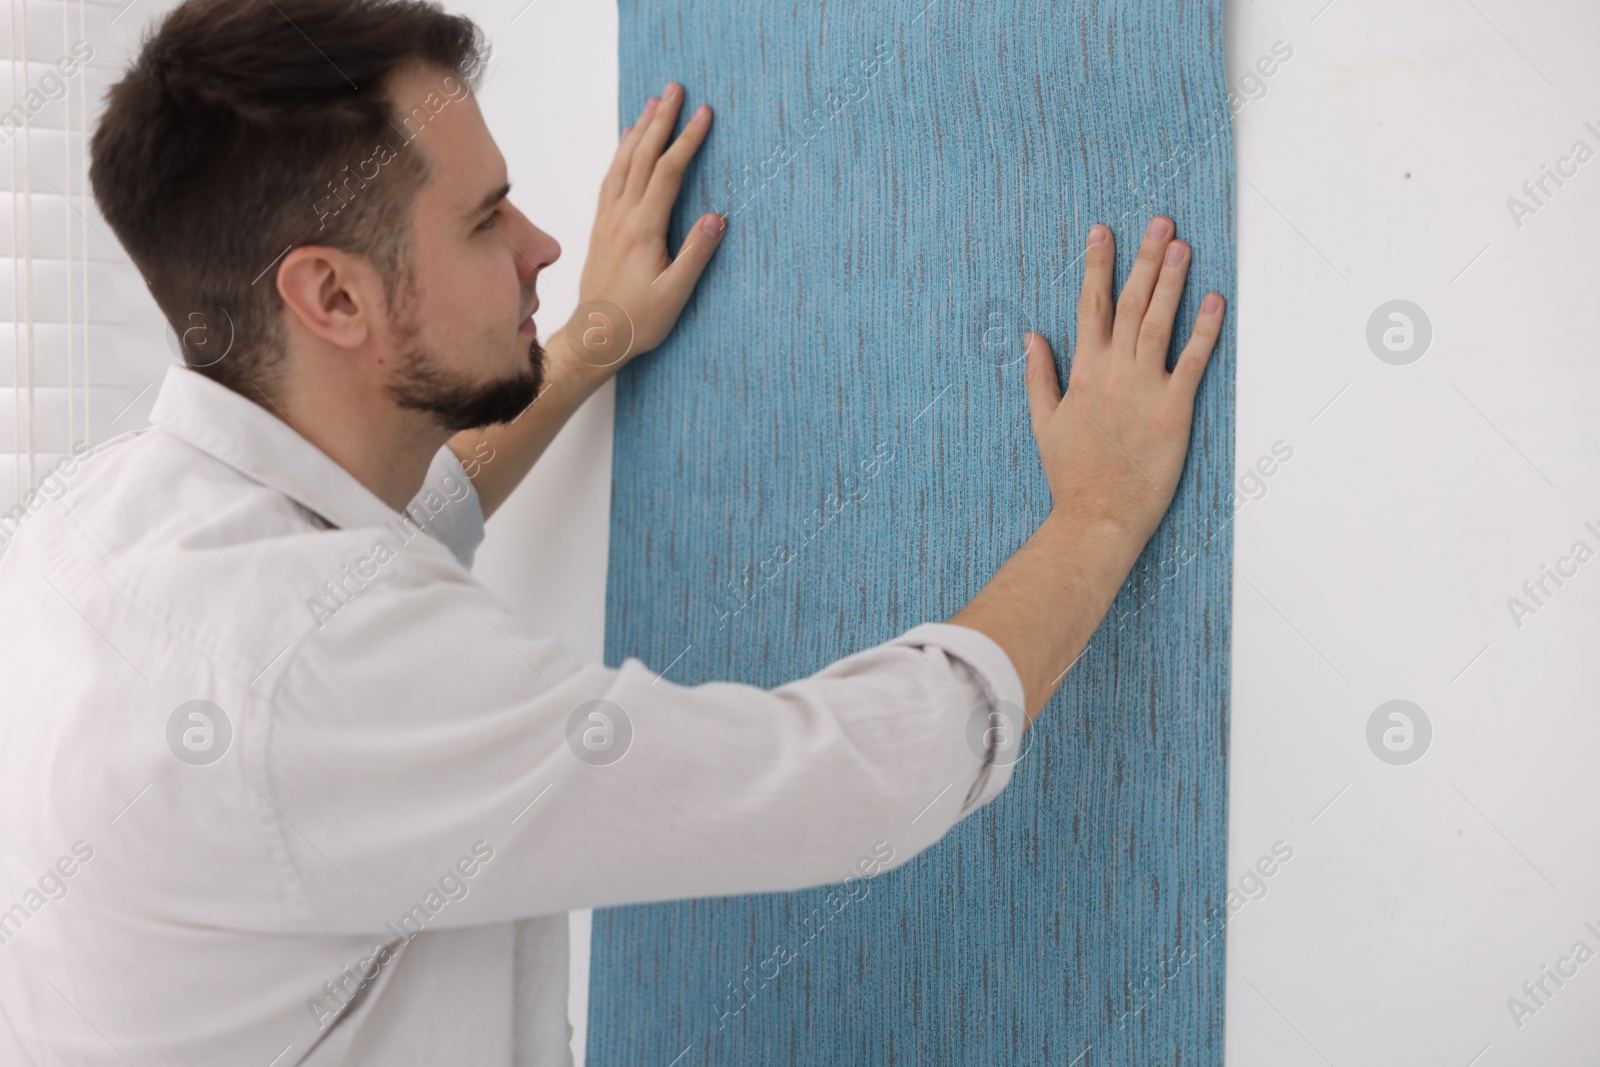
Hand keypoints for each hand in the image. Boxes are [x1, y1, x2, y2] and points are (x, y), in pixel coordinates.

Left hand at [568, 82, 725, 368]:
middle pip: (643, 156)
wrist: (595, 337)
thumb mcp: (675, 295)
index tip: (705, 114)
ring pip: (624, 163)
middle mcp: (622, 217)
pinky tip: (627, 141)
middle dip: (661, 120)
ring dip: (639, 129)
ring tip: (653, 103)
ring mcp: (609, 219)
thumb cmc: (638, 321)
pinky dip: (620, 153)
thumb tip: (717, 218)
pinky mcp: (602, 227)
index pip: (668, 172)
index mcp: (644, 229)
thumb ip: (696, 255)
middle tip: (676, 89)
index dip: (687, 140)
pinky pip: (611, 179)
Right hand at [1025, 218, 1224, 543]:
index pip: (1091, 305)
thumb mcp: (1043, 423)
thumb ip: (1039, 376)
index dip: (1097, 265)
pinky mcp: (1173, 408)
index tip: (1102, 232)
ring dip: (1172, 280)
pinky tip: (1215, 299)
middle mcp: (1113, 371)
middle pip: (1131, 302)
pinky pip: (1192, 360)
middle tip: (1160, 222)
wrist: (1097, 516)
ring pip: (1159, 321)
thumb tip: (1032, 337)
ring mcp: (1144, 387)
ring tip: (1183, 245)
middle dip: (1144, 258)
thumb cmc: (1071, 475)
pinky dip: (1204, 328)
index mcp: (1083, 372)